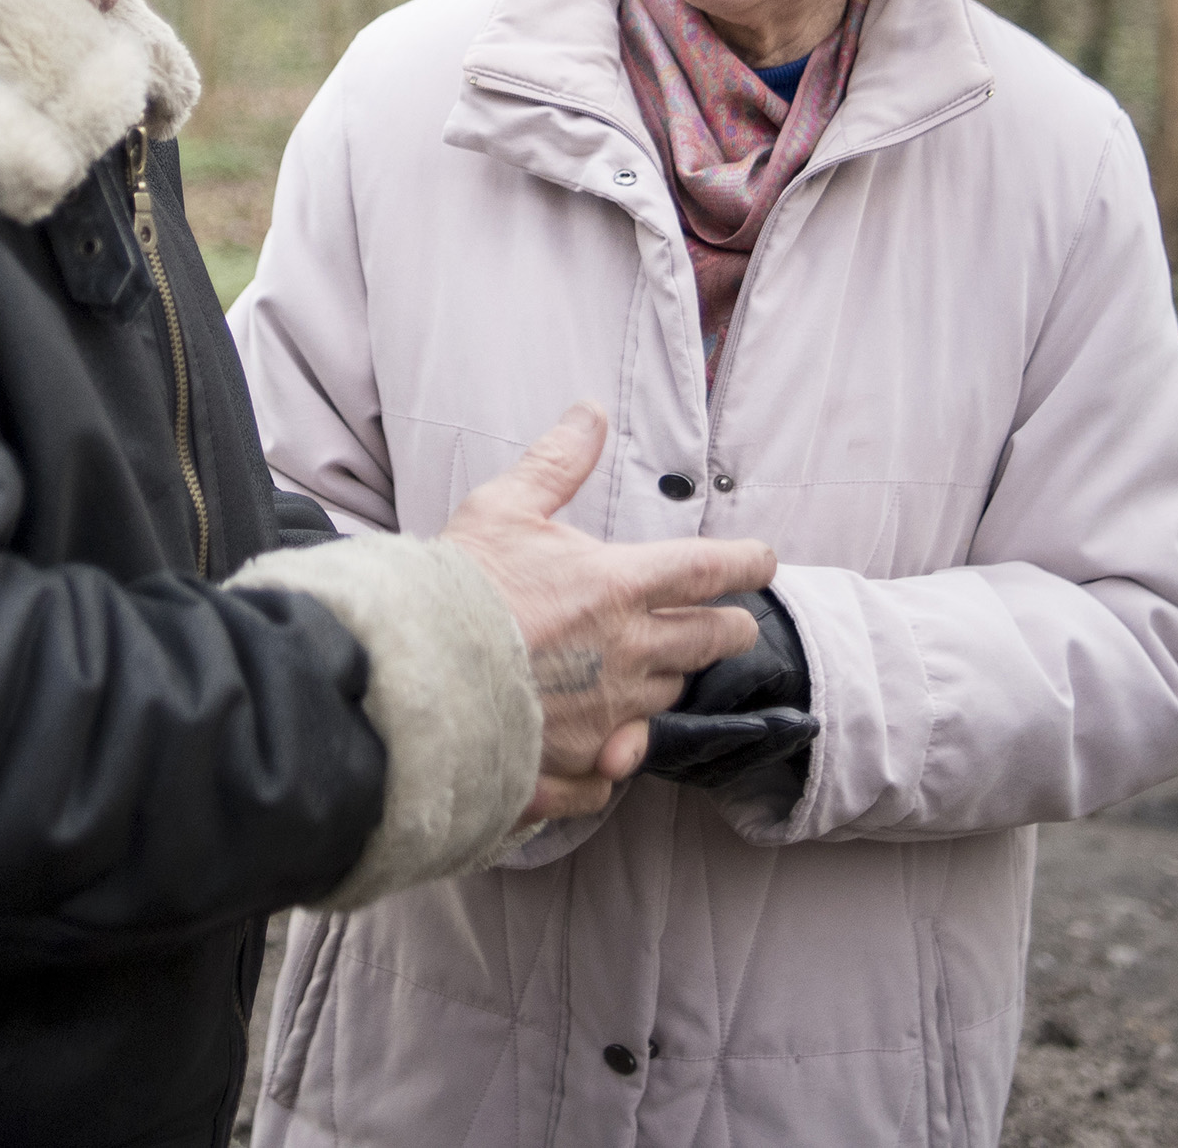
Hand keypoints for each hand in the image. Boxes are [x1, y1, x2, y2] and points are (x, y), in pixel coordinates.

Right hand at [436, 404, 776, 826]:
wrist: (413, 676)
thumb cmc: (458, 589)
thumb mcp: (503, 508)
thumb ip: (556, 464)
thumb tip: (590, 414)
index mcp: (617, 587)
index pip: (707, 571)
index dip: (745, 562)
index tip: (764, 561)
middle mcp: (628, 653)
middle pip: (711, 641)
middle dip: (730, 629)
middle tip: (734, 624)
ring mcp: (609, 714)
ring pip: (669, 695)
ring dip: (671, 677)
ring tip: (659, 667)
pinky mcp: (581, 762)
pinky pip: (623, 762)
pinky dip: (622, 749)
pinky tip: (611, 743)